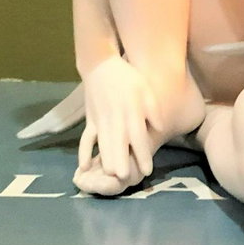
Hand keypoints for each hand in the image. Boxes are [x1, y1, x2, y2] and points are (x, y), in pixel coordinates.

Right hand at [75, 55, 157, 194]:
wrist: (101, 65)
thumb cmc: (127, 78)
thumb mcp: (146, 89)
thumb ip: (153, 109)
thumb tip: (160, 127)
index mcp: (131, 112)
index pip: (138, 136)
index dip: (142, 153)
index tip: (147, 169)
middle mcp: (116, 118)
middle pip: (119, 143)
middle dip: (122, 161)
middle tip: (125, 178)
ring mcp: (101, 120)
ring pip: (103, 143)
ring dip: (106, 159)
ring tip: (111, 175)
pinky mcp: (90, 120)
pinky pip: (86, 138)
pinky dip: (83, 152)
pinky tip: (83, 166)